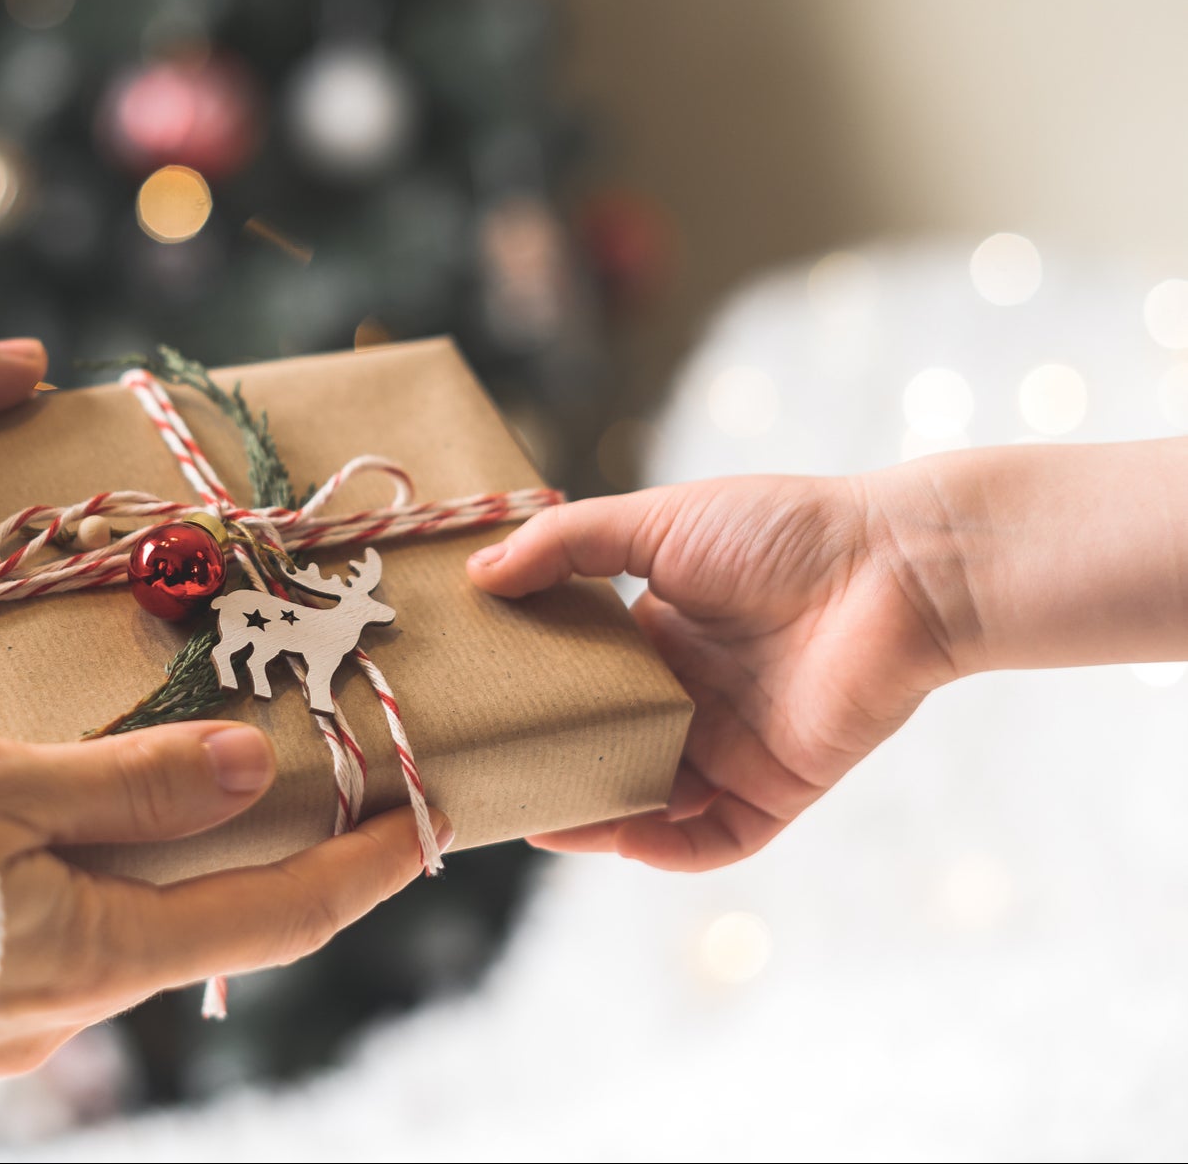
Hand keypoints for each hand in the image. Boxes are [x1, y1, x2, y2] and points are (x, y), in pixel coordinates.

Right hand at [0, 721, 448, 1083]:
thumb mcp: (4, 784)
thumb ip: (135, 782)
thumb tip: (258, 772)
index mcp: (102, 953)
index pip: (279, 915)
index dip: (364, 866)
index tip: (429, 820)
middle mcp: (68, 1011)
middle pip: (202, 926)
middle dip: (260, 858)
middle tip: (303, 778)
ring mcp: (6, 1029)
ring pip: (120, 936)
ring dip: (160, 871)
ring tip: (167, 786)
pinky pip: (50, 951)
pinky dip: (84, 891)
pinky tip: (50, 839)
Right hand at [467, 471, 960, 870]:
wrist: (897, 565)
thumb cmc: (782, 530)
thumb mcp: (655, 523)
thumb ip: (564, 545)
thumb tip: (478, 573)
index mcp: (661, 634)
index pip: (582, 682)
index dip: (534, 700)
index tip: (476, 710)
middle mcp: (693, 695)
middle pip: (610, 749)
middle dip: (556, 769)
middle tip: (492, 780)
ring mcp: (735, 745)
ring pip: (654, 802)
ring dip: (600, 817)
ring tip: (539, 819)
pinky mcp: (781, 786)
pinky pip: (717, 838)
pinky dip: (671, 849)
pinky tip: (623, 842)